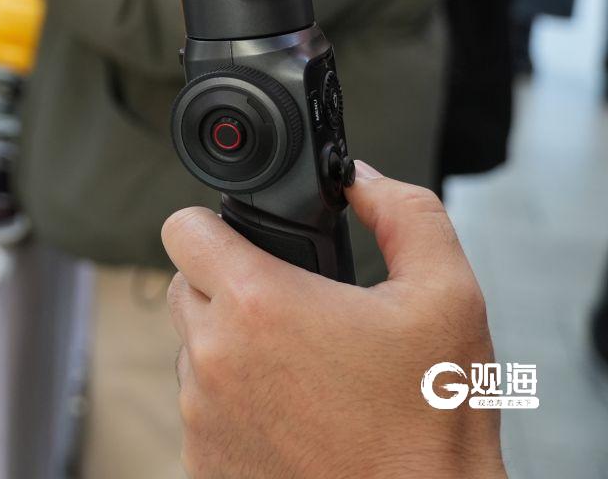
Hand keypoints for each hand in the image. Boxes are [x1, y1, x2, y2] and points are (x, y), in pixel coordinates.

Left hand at [162, 163, 503, 478]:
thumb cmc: (431, 424)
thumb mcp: (448, 299)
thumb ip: (407, 216)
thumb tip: (365, 180)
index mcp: (256, 304)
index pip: (183, 229)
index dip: (214, 225)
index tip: (246, 241)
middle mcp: (212, 356)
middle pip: (187, 286)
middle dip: (231, 287)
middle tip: (294, 310)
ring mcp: (200, 413)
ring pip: (193, 350)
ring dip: (234, 349)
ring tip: (304, 370)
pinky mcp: (203, 459)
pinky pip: (202, 409)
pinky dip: (236, 404)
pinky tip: (293, 414)